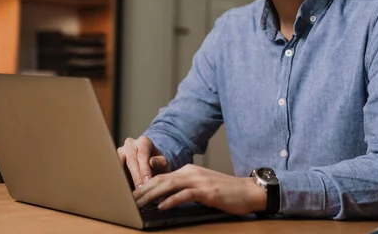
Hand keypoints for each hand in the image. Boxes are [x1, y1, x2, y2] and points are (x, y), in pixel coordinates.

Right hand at [117, 136, 168, 187]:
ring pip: (120, 164)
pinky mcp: (113, 160)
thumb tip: (152, 162)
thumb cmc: (157, 165)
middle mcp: (130, 144)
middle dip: (136, 176)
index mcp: (144, 141)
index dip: (144, 169)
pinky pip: (114, 170)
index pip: (143, 154)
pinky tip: (123, 190)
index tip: (147, 182)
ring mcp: (120, 151)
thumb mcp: (163, 163)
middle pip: (131, 160)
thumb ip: (160, 162)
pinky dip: (118, 180)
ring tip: (130, 191)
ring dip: (124, 178)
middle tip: (140, 190)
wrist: (148, 165)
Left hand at [133, 164, 266, 215]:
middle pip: (161, 179)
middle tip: (129, 200)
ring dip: (151, 195)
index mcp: (188, 171)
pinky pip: (185, 194)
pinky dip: (171, 200)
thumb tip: (165, 200)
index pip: (161, 177)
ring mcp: (199, 180)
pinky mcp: (207, 190)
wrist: (248, 191)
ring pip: (169, 185)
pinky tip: (162, 206)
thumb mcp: (202, 188)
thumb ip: (185, 189)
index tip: (132, 195)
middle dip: (143, 190)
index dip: (145, 185)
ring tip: (139, 203)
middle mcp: (191, 173)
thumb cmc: (225, 192)